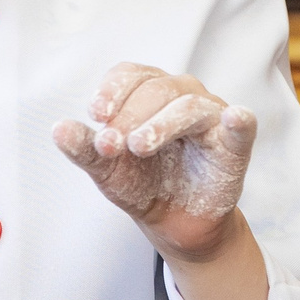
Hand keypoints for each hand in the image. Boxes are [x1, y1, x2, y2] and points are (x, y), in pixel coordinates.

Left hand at [52, 63, 255, 264]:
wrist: (172, 224)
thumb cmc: (141, 184)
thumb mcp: (107, 170)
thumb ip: (85, 149)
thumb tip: (59, 129)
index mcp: (149, 92)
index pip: (131, 75)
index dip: (112, 91)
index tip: (95, 115)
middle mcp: (182, 94)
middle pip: (156, 89)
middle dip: (129, 116)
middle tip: (111, 145)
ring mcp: (211, 116)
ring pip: (188, 104)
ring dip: (161, 124)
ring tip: (138, 146)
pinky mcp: (235, 144)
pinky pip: (241, 126)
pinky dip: (239, 120)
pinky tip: (234, 117)